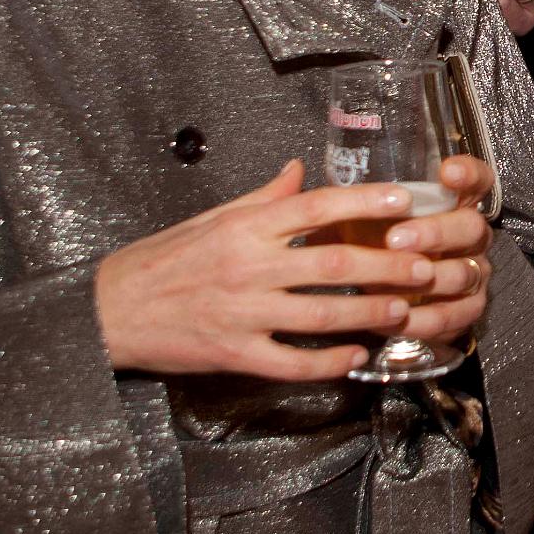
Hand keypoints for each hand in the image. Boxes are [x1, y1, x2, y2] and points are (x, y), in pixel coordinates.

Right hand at [95, 156, 493, 380]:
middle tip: (425, 267)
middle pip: (332, 261)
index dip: (365, 202)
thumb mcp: (211, 218)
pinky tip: (355, 357)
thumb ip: (262, 199)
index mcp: (245, 228)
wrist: (109, 310)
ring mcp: (243, 313)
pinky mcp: (234, 353)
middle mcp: (248, 266)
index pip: (316, 206)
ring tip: (402, 311)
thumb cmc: (161, 260)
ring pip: (320, 314)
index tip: (405, 200)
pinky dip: (327, 362)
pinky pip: (291, 361)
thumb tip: (300, 171)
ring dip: (367, 313)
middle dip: (386, 265)